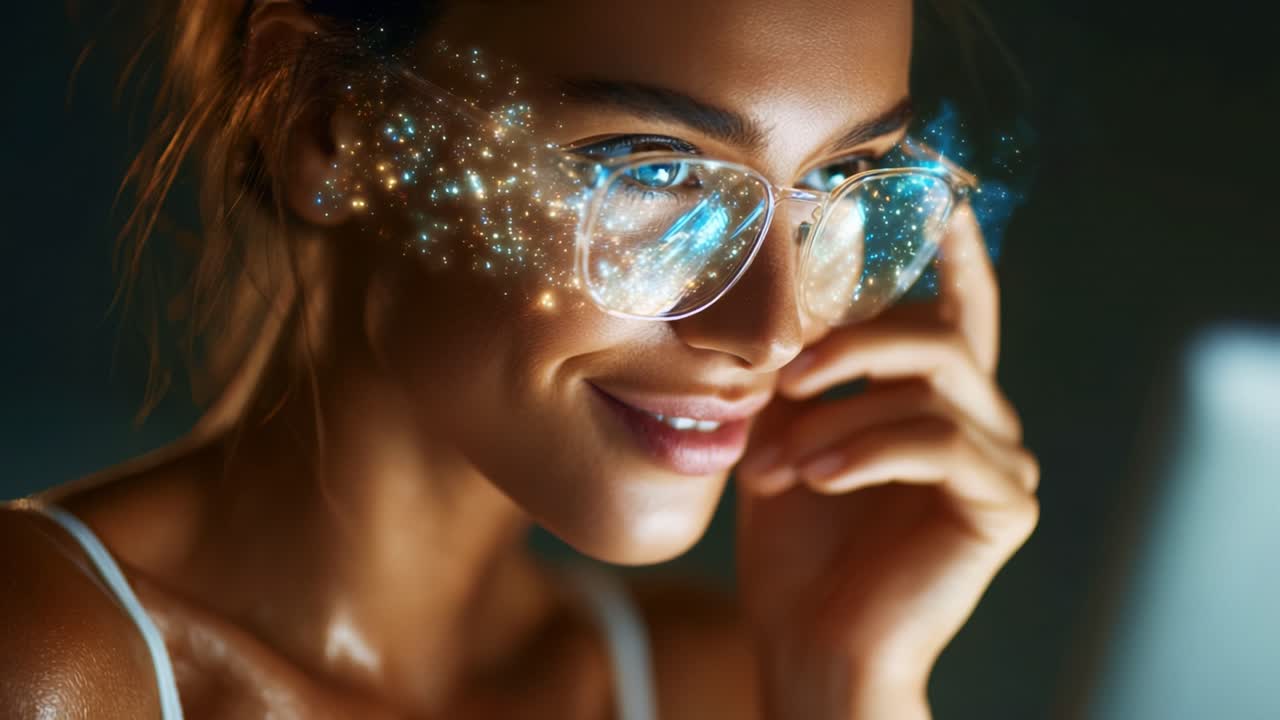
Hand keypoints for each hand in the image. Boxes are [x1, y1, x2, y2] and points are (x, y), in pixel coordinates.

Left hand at [735, 206, 1038, 719]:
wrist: (810, 638)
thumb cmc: (794, 541)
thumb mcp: (783, 433)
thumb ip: (798, 371)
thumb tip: (784, 301)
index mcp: (933, 399)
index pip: (960, 311)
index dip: (958, 254)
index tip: (945, 199)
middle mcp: (980, 420)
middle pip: (938, 334)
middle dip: (850, 348)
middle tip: (783, 378)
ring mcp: (1001, 462)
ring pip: (932, 388)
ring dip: (838, 417)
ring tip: (777, 464)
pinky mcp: (1005, 505)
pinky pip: (940, 445)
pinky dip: (868, 452)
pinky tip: (817, 480)